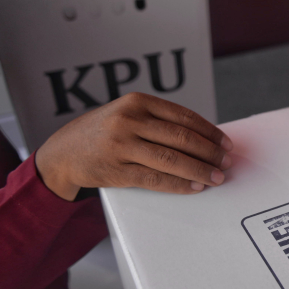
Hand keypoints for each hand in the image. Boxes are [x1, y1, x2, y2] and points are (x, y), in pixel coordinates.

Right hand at [35, 93, 232, 200]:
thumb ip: (159, 121)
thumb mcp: (128, 114)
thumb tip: (205, 139)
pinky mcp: (117, 170)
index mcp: (137, 101)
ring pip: (172, 159)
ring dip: (200, 170)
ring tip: (216, 177)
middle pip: (182, 138)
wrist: (62, 153)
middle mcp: (129, 120)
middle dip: (210, 153)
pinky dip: (179, 184)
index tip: (226, 144)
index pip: (184, 117)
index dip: (210, 132)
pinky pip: (156, 179)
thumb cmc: (104, 132)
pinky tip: (195, 187)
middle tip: (227, 163)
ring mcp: (121, 146)